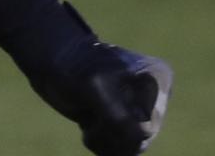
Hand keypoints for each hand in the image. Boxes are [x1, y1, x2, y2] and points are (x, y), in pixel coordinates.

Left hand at [27, 39, 172, 155]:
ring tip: (90, 118)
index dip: (118, 124)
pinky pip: (123, 152)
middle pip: (141, 140)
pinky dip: (102, 146)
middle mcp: (155, 97)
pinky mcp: (129, 127)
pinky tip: (91, 125)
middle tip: (91, 114)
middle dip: (110, 133)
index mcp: (156, 78)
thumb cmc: (76, 67)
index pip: (148, 123)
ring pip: (133, 149)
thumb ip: (114, 109)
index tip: (99, 104)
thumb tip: (139, 134)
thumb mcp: (92, 84)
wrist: (58, 68)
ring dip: (104, 141)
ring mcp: (144, 113)